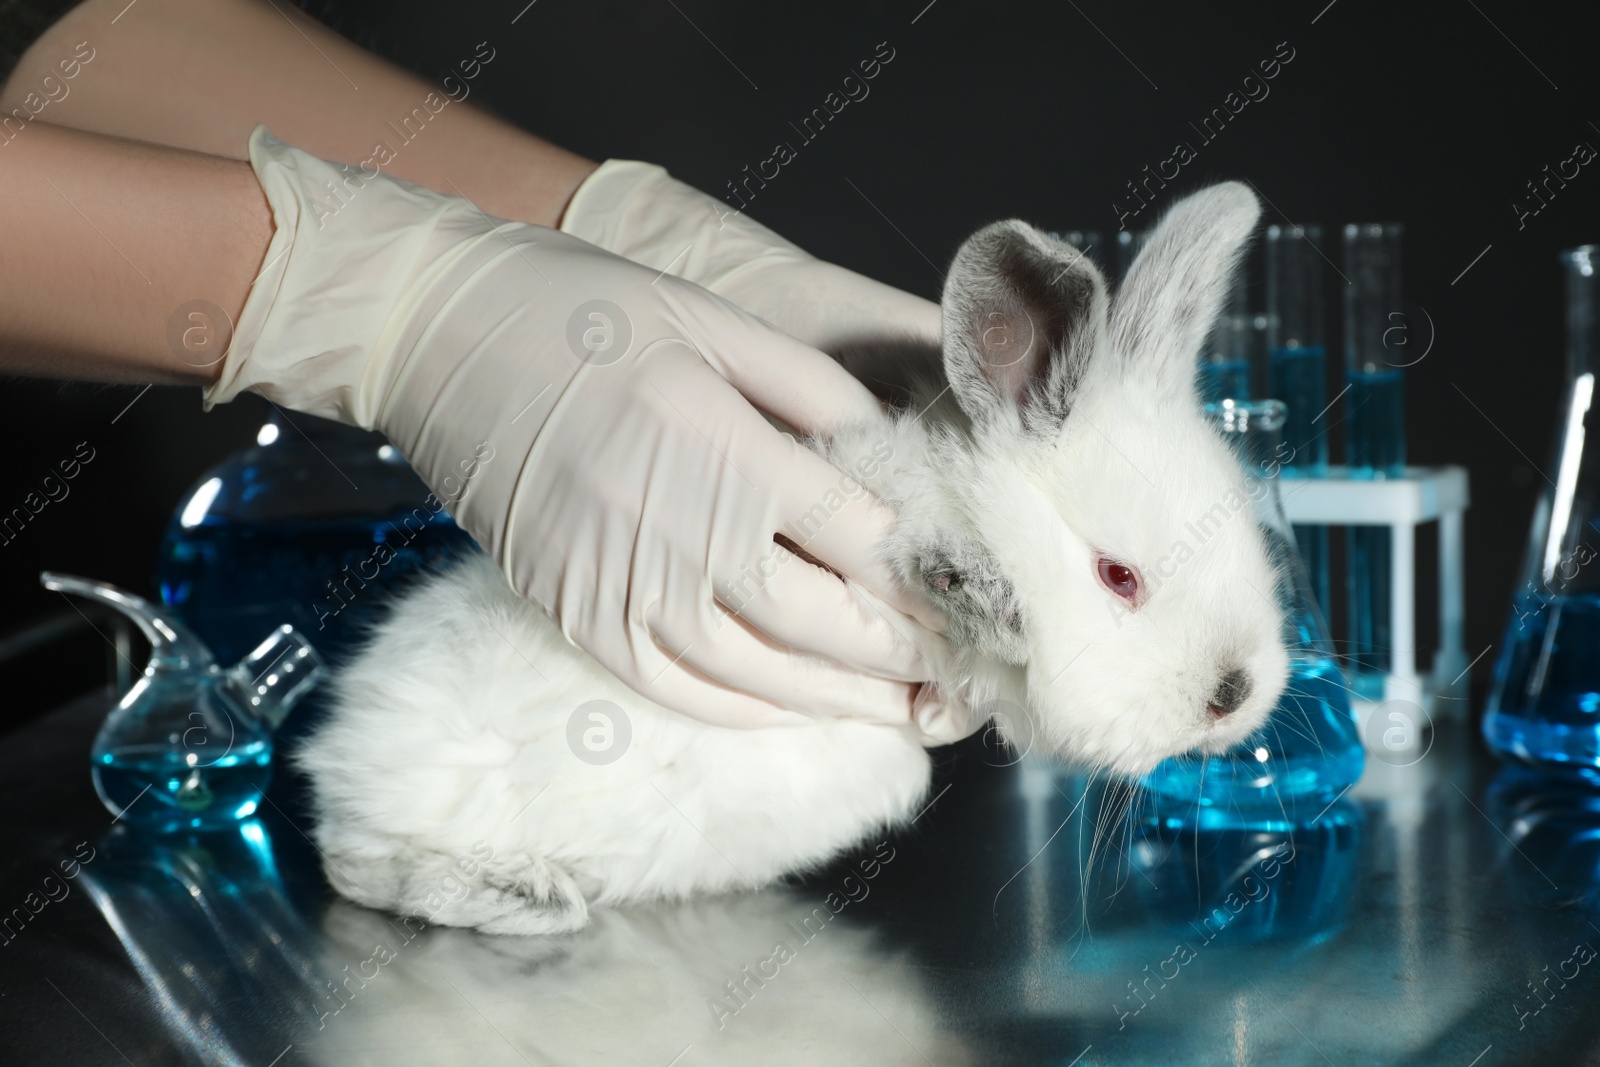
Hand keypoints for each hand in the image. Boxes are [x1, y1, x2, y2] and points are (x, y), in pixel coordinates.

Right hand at [211, 128, 948, 729]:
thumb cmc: (577, 308)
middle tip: (964, 673)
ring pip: (759, 676)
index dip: (926, 577)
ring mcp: (621, 588)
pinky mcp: (575, 613)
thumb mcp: (714, 319)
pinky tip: (795, 712)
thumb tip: (887, 453)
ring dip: (841, 703)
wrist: (433, 334)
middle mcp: (681, 537)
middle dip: (904, 655)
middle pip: (824, 624)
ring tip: (906, 713)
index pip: (861, 540)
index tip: (971, 595)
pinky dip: (746, 711)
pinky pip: (676, 688)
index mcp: (729, 453)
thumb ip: (812, 392)